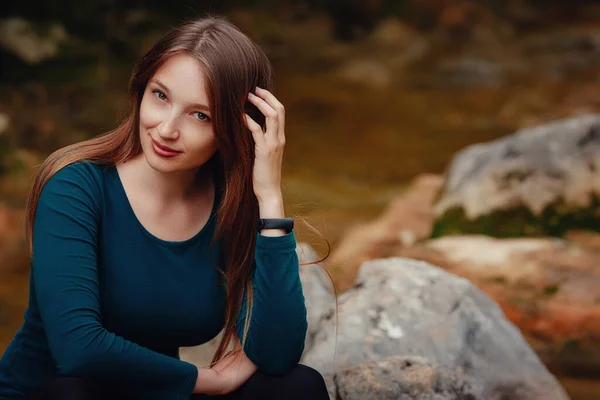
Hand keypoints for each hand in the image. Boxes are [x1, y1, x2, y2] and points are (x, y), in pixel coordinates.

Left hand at [245, 87, 285, 201]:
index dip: (270, 99)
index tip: (258, 92)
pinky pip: (257, 131)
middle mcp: (279, 138)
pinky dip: (249, 121)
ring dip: (260, 104)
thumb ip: (262, 141)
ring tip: (247, 96)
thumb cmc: (263, 174)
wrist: (269, 191)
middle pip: (279, 110)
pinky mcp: (264, 151)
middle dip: (267, 96)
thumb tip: (251, 129)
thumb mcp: (265, 154)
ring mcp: (273, 144)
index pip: (280, 112)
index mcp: (280, 138)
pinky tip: (240, 116)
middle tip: (253, 89)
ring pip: (272, 116)